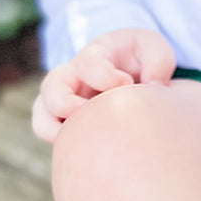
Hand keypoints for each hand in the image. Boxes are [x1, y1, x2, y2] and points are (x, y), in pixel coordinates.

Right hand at [32, 28, 176, 140]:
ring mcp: (64, 100)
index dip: (105, 76)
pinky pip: (49, 134)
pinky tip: (86, 149)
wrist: (135, 74)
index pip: (88, 64)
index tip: (128, 84)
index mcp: (95, 55)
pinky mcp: (65, 122)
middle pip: (51, 87)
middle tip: (93, 114)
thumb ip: (158, 62)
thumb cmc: (143, 61)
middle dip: (67, 103)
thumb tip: (153, 87)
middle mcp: (72, 76)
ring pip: (43, 116)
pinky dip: (61, 143)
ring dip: (56, 128)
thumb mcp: (156, 51)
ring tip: (82, 136)